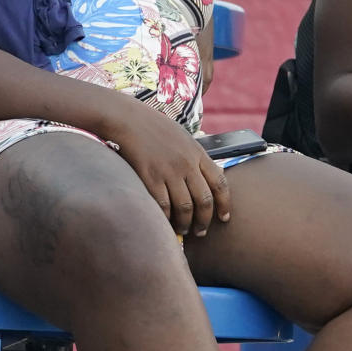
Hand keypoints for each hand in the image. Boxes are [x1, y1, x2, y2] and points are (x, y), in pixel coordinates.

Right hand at [107, 102, 231, 237]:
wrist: (126, 118)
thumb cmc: (152, 125)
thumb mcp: (181, 136)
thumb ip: (193, 156)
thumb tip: (203, 177)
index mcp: (198, 152)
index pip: (220, 183)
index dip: (224, 204)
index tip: (223, 218)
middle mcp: (187, 163)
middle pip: (204, 200)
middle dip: (204, 221)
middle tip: (200, 232)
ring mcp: (168, 170)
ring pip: (185, 207)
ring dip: (185, 223)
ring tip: (182, 230)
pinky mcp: (150, 176)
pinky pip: (163, 205)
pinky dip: (165, 217)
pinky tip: (165, 222)